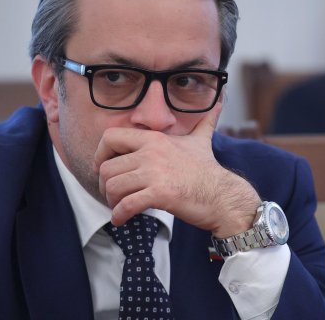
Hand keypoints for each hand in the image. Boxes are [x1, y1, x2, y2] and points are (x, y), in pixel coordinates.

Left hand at [94, 109, 260, 237]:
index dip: (100, 153)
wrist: (225, 197)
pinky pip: (127, 205)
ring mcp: (155, 173)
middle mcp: (151, 153)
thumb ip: (204, 123)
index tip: (102, 167)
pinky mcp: (160, 194)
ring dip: (110, 201)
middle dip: (104, 184)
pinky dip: (119, 215)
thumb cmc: (209, 171)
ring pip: (113, 186)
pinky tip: (120, 219)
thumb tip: (218, 105)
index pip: (110, 137)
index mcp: (154, 139)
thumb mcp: (201, 141)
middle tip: (111, 194)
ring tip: (116, 207)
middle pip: (107, 167)